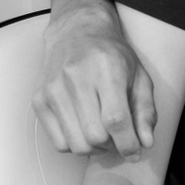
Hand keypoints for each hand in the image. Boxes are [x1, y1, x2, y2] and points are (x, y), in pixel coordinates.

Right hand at [32, 0, 155, 157]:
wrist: (76, 32)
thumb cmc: (112, 54)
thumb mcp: (139, 75)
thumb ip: (145, 110)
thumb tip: (145, 143)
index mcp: (106, 69)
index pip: (116, 119)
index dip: (128, 143)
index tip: (135, 152)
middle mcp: (76, 79)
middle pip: (95, 136)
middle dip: (112, 145)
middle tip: (118, 136)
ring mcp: (53, 90)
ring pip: (76, 144)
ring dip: (94, 148)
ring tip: (102, 133)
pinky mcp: (39, 100)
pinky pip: (59, 143)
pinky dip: (75, 145)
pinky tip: (83, 129)